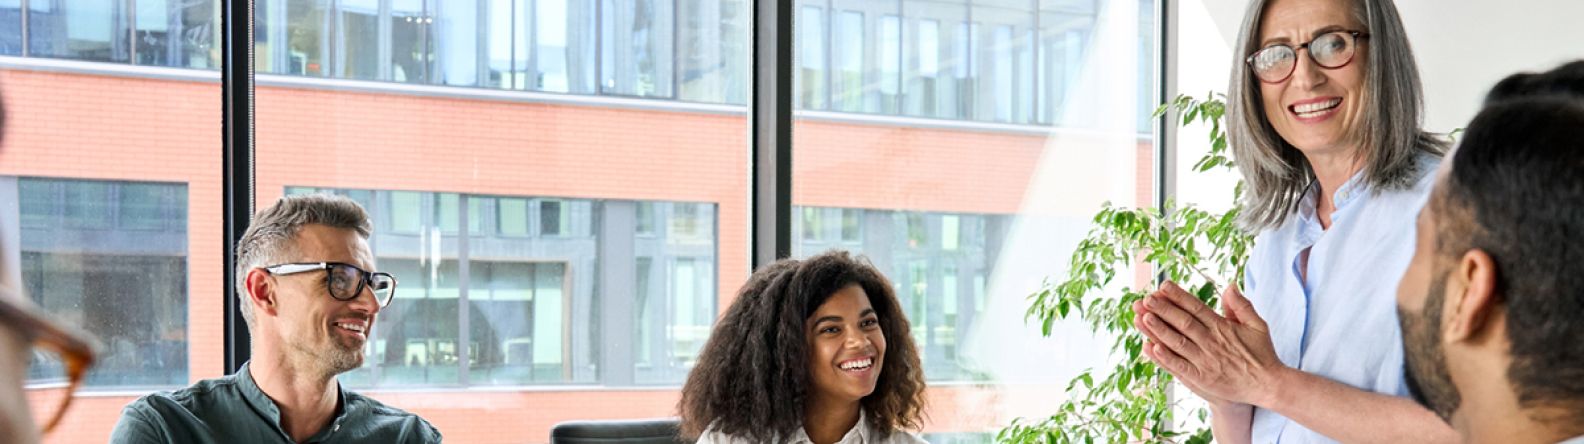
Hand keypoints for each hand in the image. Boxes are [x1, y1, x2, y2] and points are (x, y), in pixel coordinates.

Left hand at [1132, 281, 1286, 408]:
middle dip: (1163, 309)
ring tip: (1142, 317)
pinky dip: (1165, 358)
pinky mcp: (1202, 379)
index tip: (1162, 286)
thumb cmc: (1261, 353)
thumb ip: (1242, 305)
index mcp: (1222, 327)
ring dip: (1159, 330)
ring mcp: (1205, 361)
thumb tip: (1230, 285)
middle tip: (1145, 299)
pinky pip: (1180, 366)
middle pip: (1183, 322)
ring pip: (1177, 342)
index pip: (1196, 307)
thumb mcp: (1258, 325)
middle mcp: (1211, 342)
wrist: (1268, 385)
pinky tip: (1151, 347)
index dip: (1178, 296)